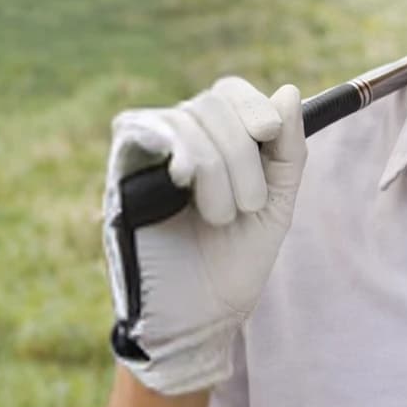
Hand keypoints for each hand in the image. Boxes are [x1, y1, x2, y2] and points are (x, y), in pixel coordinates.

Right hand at [99, 76, 305, 394]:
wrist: (198, 316)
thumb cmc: (233, 263)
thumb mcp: (276, 203)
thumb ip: (287, 151)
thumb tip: (287, 90)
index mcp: (215, 144)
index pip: (227, 92)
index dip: (250, 105)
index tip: (270, 135)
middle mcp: (176, 143)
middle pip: (210, 105)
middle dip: (241, 155)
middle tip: (247, 204)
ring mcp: (146, 157)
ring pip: (184, 121)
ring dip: (217, 170)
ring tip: (220, 217)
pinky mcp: (120, 174)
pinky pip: (139, 132)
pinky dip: (177, 151)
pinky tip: (186, 181)